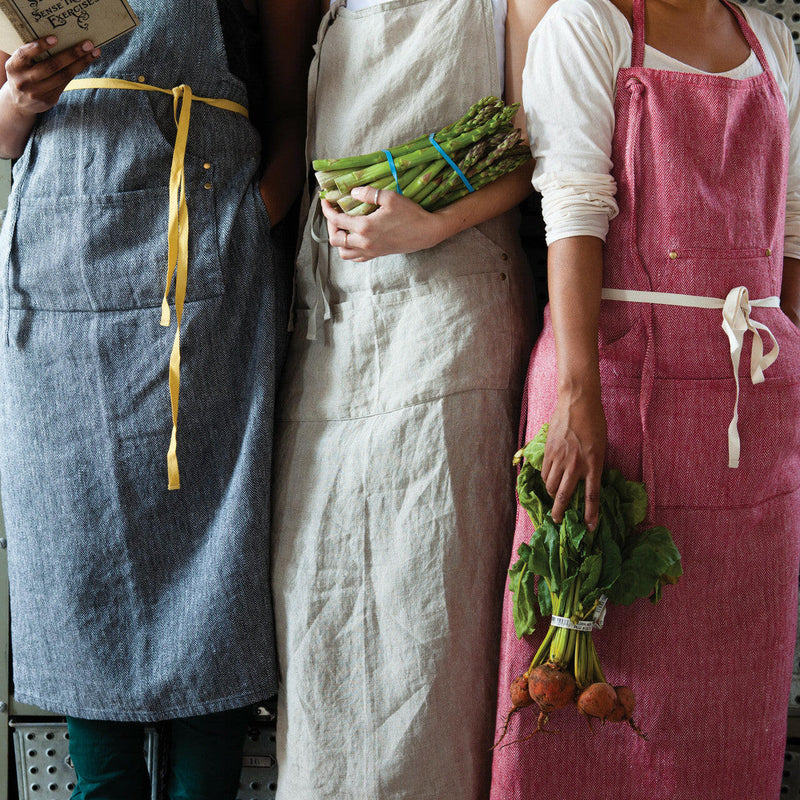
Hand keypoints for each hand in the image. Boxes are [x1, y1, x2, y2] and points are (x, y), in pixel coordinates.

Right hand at [2, 36, 99, 115]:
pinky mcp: (48, 100)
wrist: (18, 102)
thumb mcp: (19, 64)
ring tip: (93, 52)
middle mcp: (23, 80)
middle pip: (51, 66)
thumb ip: (30, 55)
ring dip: (81, 63)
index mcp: (13, 66)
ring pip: (63, 76)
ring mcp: (37, 92)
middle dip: (71, 54)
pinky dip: (77, 71)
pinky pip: (65, 83)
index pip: (24, 54)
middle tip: (87, 44)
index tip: (55, 38)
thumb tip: (57, 39)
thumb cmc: (21, 74)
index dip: (39, 46)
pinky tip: (86, 62)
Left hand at [321, 186, 444, 261]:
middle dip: (331, 226)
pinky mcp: (377, 254)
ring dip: (339, 240)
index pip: (336, 220)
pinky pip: (356, 257)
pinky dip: (350, 249)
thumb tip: (353, 191)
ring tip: (344, 227)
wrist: (426, 232)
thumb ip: (369, 193)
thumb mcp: (389, 197)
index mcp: (364, 227)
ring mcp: (370, 251)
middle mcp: (364, 242)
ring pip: (343, 253)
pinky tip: (354, 237)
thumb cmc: (410, 213)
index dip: (327, 209)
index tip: (325, 200)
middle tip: (335, 214)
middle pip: (335, 239)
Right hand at [542, 389, 606, 529]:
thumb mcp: (601, 446)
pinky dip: (546, 479)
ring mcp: (560, 458)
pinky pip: (544, 472)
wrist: (577, 402)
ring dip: (553, 494)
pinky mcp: (548, 451)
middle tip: (557, 520)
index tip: (589, 528)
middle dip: (560, 512)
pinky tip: (549, 479)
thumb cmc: (594, 421)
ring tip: (555, 497)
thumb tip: (587, 478)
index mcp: (593, 463)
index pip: (592, 495)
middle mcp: (576, 464)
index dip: (590, 514)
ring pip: (551, 485)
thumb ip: (594, 464)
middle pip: (565, 496)